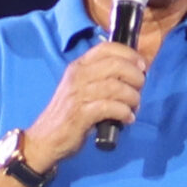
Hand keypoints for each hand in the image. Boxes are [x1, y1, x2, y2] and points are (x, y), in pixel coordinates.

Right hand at [25, 41, 145, 163]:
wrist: (45, 138)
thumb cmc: (68, 114)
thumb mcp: (80, 88)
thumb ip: (101, 78)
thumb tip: (132, 75)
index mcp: (78, 66)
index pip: (106, 48)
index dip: (129, 54)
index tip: (141, 66)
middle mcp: (77, 76)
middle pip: (116, 65)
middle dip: (135, 76)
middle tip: (140, 89)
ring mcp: (78, 95)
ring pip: (116, 87)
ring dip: (132, 97)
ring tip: (135, 106)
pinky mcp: (80, 114)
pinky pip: (110, 107)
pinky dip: (124, 112)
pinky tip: (127, 119)